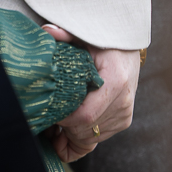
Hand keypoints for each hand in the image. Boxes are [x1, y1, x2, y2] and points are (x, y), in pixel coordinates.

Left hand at [42, 26, 139, 162]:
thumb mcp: (85, 36)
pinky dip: (78, 139)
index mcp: (115, 81)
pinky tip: (63, 132)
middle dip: (63, 128)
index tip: (47, 113)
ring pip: (90, 137)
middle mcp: (123, 101)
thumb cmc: (104, 43)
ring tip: (52, 122)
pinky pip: (96, 140)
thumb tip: (46, 32)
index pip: (86, 115)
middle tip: (44, 119)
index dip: (63, 119)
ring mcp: (124, 114)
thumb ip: (65, 35)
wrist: (127, 50)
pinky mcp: (123, 121)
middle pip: (86, 129)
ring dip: (69, 134)